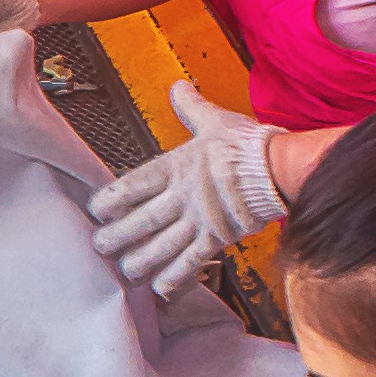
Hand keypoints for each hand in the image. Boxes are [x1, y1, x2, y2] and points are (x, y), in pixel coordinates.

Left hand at [82, 83, 287, 290]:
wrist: (280, 169)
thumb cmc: (248, 145)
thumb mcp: (214, 121)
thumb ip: (192, 108)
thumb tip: (178, 87)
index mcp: (175, 167)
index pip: (131, 186)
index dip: (109, 200)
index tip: (95, 209)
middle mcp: (181, 197)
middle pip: (139, 222)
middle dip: (116, 238)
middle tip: (99, 247)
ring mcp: (198, 220)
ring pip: (159, 248)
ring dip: (139, 262)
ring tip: (125, 272)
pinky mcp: (217, 238)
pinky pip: (191, 263)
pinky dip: (175, 278)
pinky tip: (160, 289)